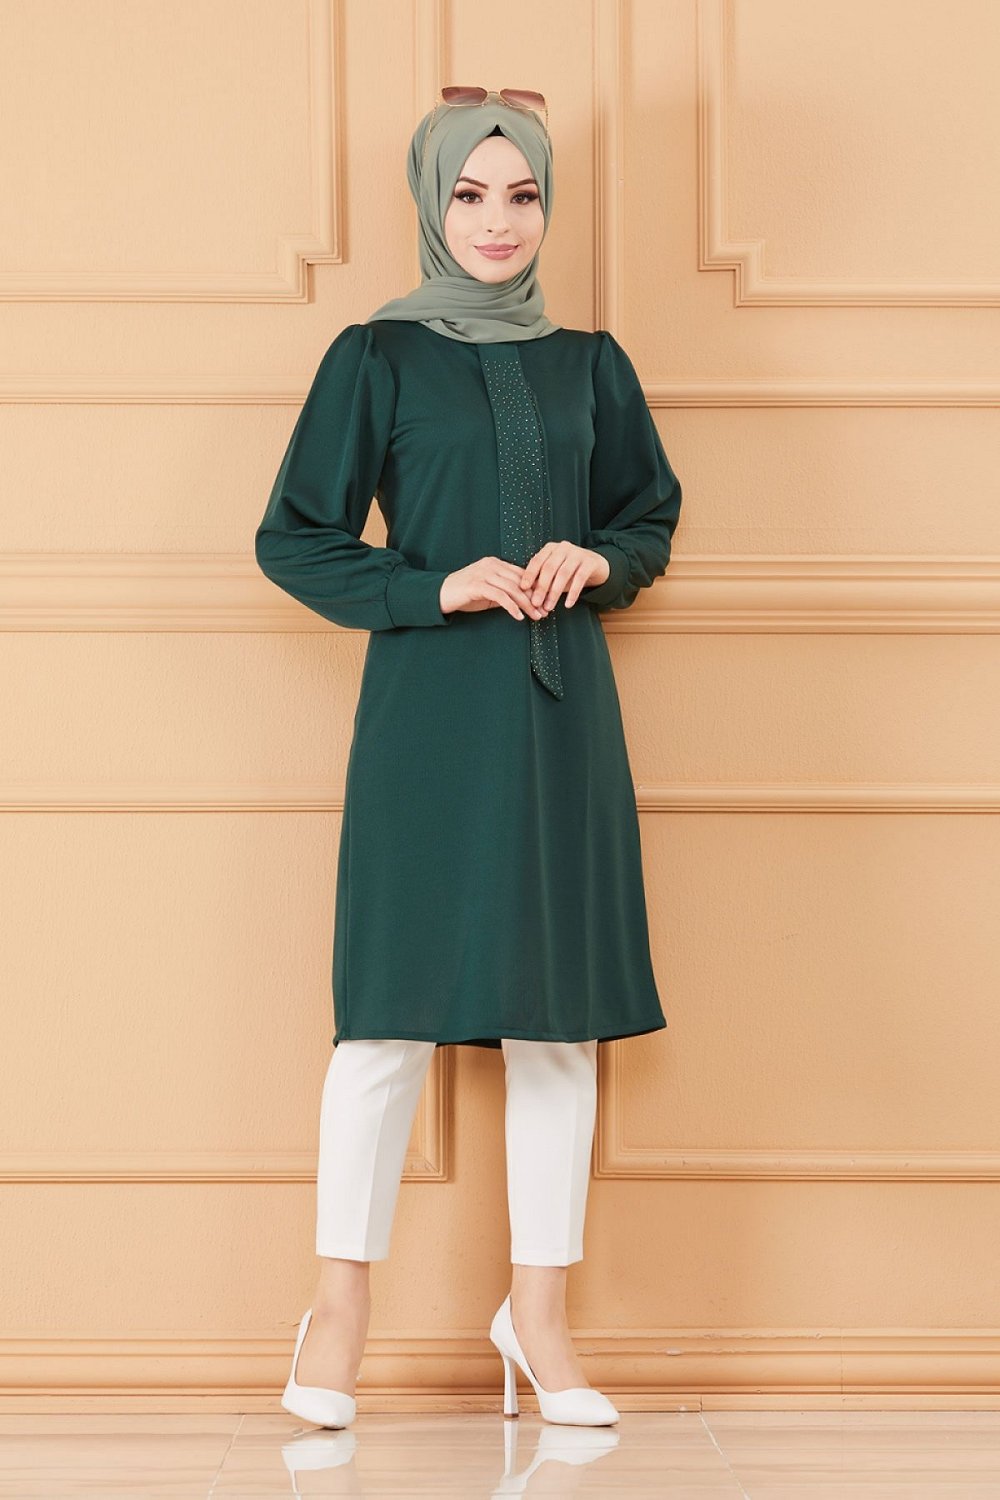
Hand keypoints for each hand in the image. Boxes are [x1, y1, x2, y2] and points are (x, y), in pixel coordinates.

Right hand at [439, 557, 553, 621]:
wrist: (440, 594)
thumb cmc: (464, 594)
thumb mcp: (488, 591)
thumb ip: (504, 592)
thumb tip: (524, 601)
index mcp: (495, 563)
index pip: (521, 574)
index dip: (535, 588)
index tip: (545, 602)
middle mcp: (491, 565)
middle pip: (520, 581)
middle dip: (534, 598)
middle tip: (544, 612)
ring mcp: (484, 574)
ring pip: (512, 588)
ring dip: (526, 604)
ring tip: (535, 616)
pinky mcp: (477, 585)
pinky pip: (500, 596)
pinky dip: (511, 607)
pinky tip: (518, 616)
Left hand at [521, 542, 609, 611]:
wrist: (595, 565)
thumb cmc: (569, 570)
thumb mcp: (554, 573)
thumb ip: (542, 580)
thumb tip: (527, 595)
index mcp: (551, 548)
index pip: (537, 560)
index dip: (529, 574)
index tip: (523, 588)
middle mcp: (563, 548)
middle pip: (549, 568)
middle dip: (541, 587)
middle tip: (535, 603)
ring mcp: (578, 554)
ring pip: (563, 574)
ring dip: (554, 592)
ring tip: (549, 607)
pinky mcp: (590, 562)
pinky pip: (580, 578)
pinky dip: (573, 593)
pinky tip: (568, 604)